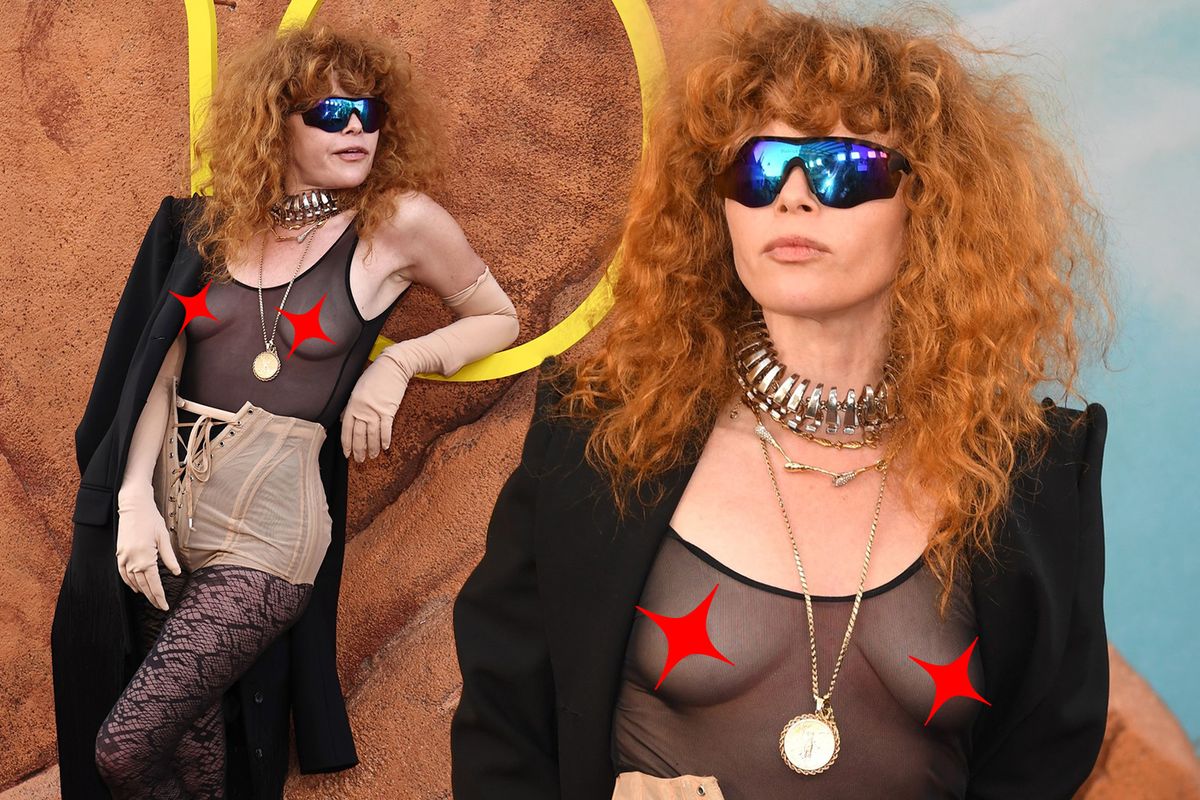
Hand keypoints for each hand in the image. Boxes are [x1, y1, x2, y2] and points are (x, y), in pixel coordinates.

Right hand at [115, 487, 181, 610]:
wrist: (133, 507)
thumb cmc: (151, 520)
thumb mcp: (164, 538)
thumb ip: (169, 558)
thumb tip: (176, 573)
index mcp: (146, 558)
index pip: (154, 584)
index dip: (159, 597)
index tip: (165, 607)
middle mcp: (132, 561)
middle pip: (143, 586)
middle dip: (152, 598)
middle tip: (160, 606)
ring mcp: (123, 558)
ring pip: (133, 581)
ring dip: (142, 591)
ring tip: (151, 598)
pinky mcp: (119, 554)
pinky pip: (123, 573)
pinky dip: (129, 582)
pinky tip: (135, 587)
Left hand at [340, 349, 411, 461]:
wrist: (392, 366)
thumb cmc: (374, 376)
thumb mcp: (357, 389)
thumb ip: (352, 405)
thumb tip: (346, 419)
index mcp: (352, 405)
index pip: (346, 429)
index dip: (347, 443)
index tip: (348, 454)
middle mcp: (362, 410)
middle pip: (359, 435)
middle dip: (359, 450)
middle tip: (360, 460)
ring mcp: (375, 410)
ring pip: (372, 435)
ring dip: (372, 448)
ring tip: (372, 456)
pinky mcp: (389, 410)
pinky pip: (386, 428)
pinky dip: (385, 439)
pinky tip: (384, 447)